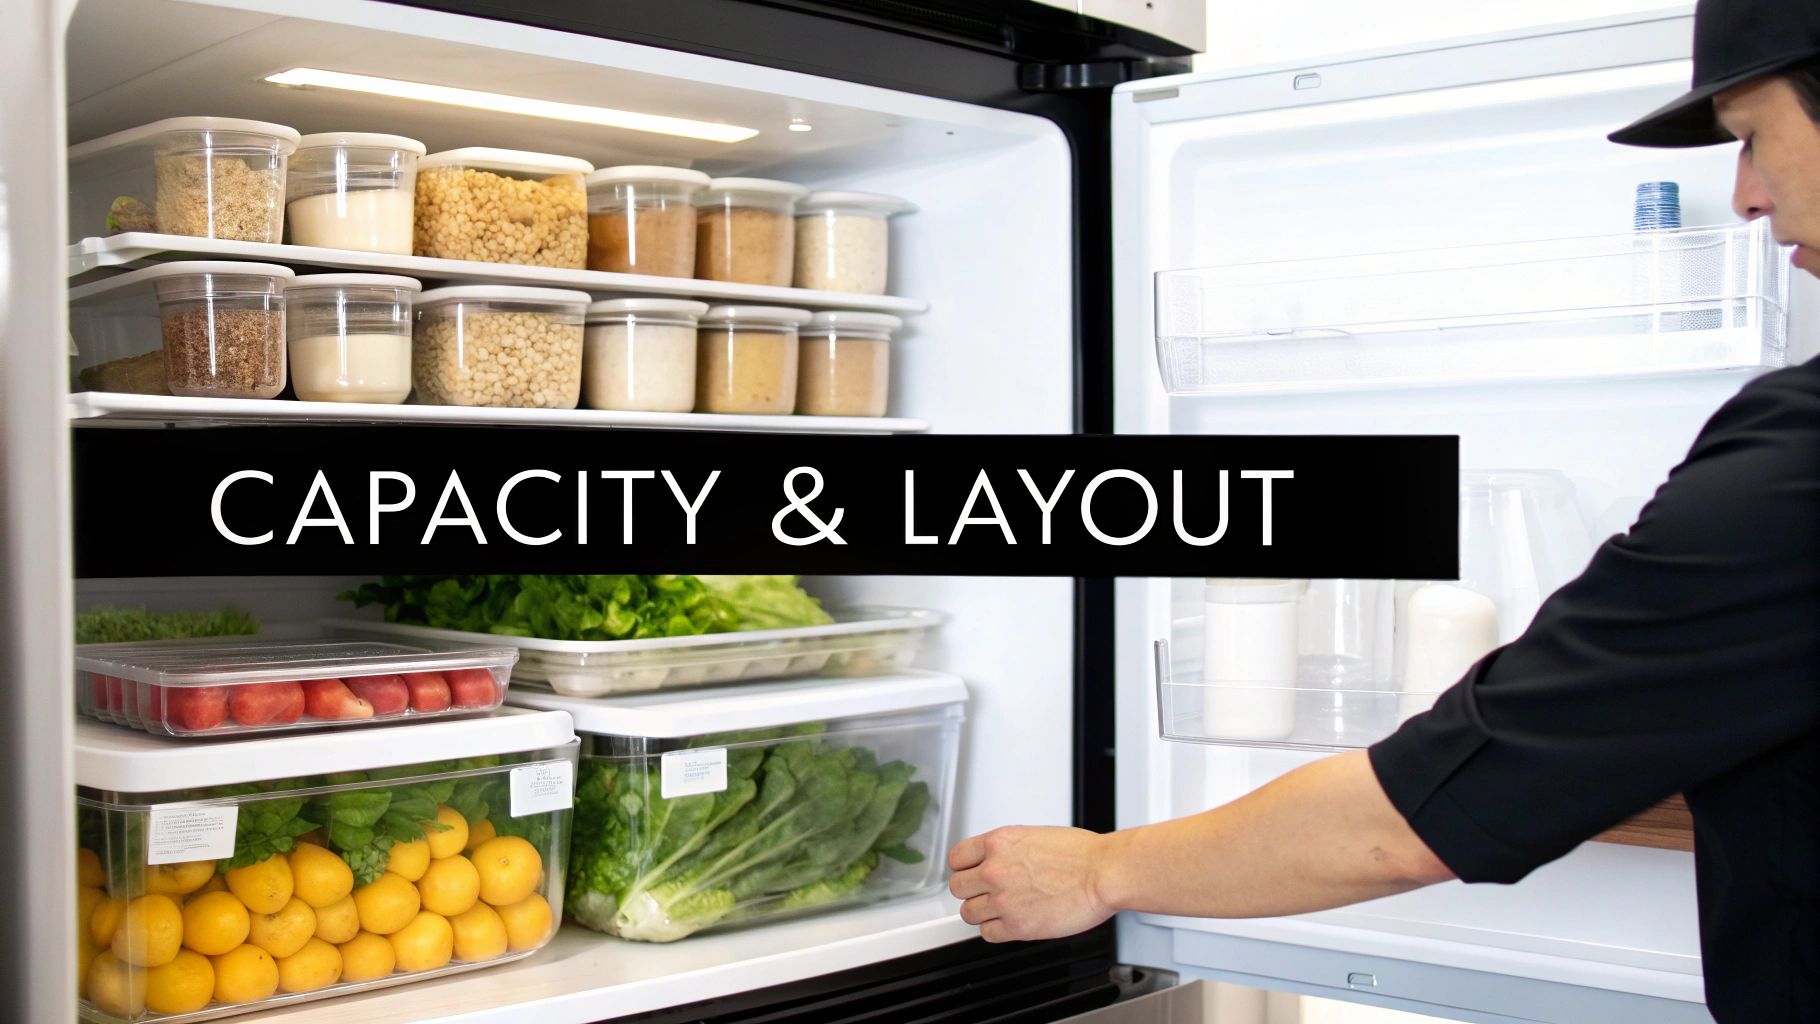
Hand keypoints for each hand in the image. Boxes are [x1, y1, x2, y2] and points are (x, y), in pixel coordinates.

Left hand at [946, 825, 1116, 941]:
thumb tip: (998, 860)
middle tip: (986, 892)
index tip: (970, 873)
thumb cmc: (1082, 855)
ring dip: (982, 912)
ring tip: (1000, 909)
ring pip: (968, 913)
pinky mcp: (1017, 926)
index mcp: (999, 842)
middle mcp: (995, 870)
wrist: (1103, 874)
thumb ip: (1008, 850)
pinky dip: (996, 930)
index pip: (957, 858)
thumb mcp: (1034, 835)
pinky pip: (987, 933)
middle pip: (958, 887)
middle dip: (971, 890)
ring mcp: (1003, 899)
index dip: (964, 867)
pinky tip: (1010, 922)